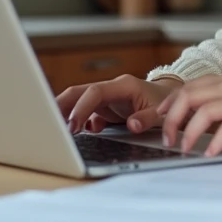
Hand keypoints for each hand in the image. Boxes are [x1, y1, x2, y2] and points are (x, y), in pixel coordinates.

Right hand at [56, 74, 183, 134]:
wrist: (171, 100)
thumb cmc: (166, 104)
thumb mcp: (162, 112)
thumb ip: (147, 118)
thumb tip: (132, 126)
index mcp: (123, 86)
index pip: (95, 92)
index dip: (81, 107)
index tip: (73, 125)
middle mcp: (111, 89)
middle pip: (79, 93)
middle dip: (62, 107)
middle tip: (51, 127)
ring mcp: (106, 99)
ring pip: (78, 102)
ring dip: (66, 114)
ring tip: (54, 131)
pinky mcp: (104, 109)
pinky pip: (85, 114)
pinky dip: (78, 123)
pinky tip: (77, 135)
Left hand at [148, 74, 221, 156]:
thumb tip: (196, 119)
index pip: (191, 86)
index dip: (171, 102)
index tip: (160, 117)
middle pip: (190, 96)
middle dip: (172, 118)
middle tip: (168, 138)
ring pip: (204, 111)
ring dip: (189, 132)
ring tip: (185, 148)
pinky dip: (214, 142)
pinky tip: (210, 153)